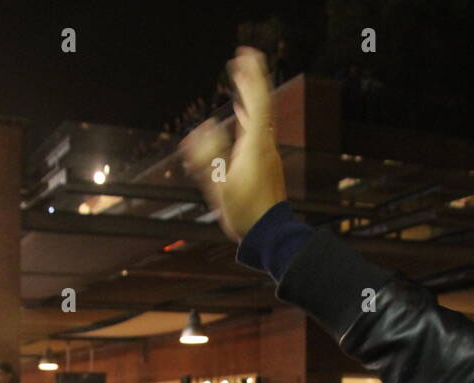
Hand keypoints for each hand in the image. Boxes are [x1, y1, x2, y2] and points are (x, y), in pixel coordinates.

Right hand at [180, 47, 287, 240]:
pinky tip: (241, 115)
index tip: (244, 56)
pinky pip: (257, 131)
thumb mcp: (221, 187)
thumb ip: (210, 157)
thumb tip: (203, 128)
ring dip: (250, 98)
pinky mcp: (265, 163)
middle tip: (241, 60)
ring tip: (240, 81)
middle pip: (260, 105)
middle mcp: (265, 146)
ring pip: (259, 118)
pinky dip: (249, 117)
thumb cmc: (245, 213)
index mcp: (256, 147)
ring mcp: (266, 154)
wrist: (269, 235)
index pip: (257, 102)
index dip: (251, 78)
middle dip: (250, 81)